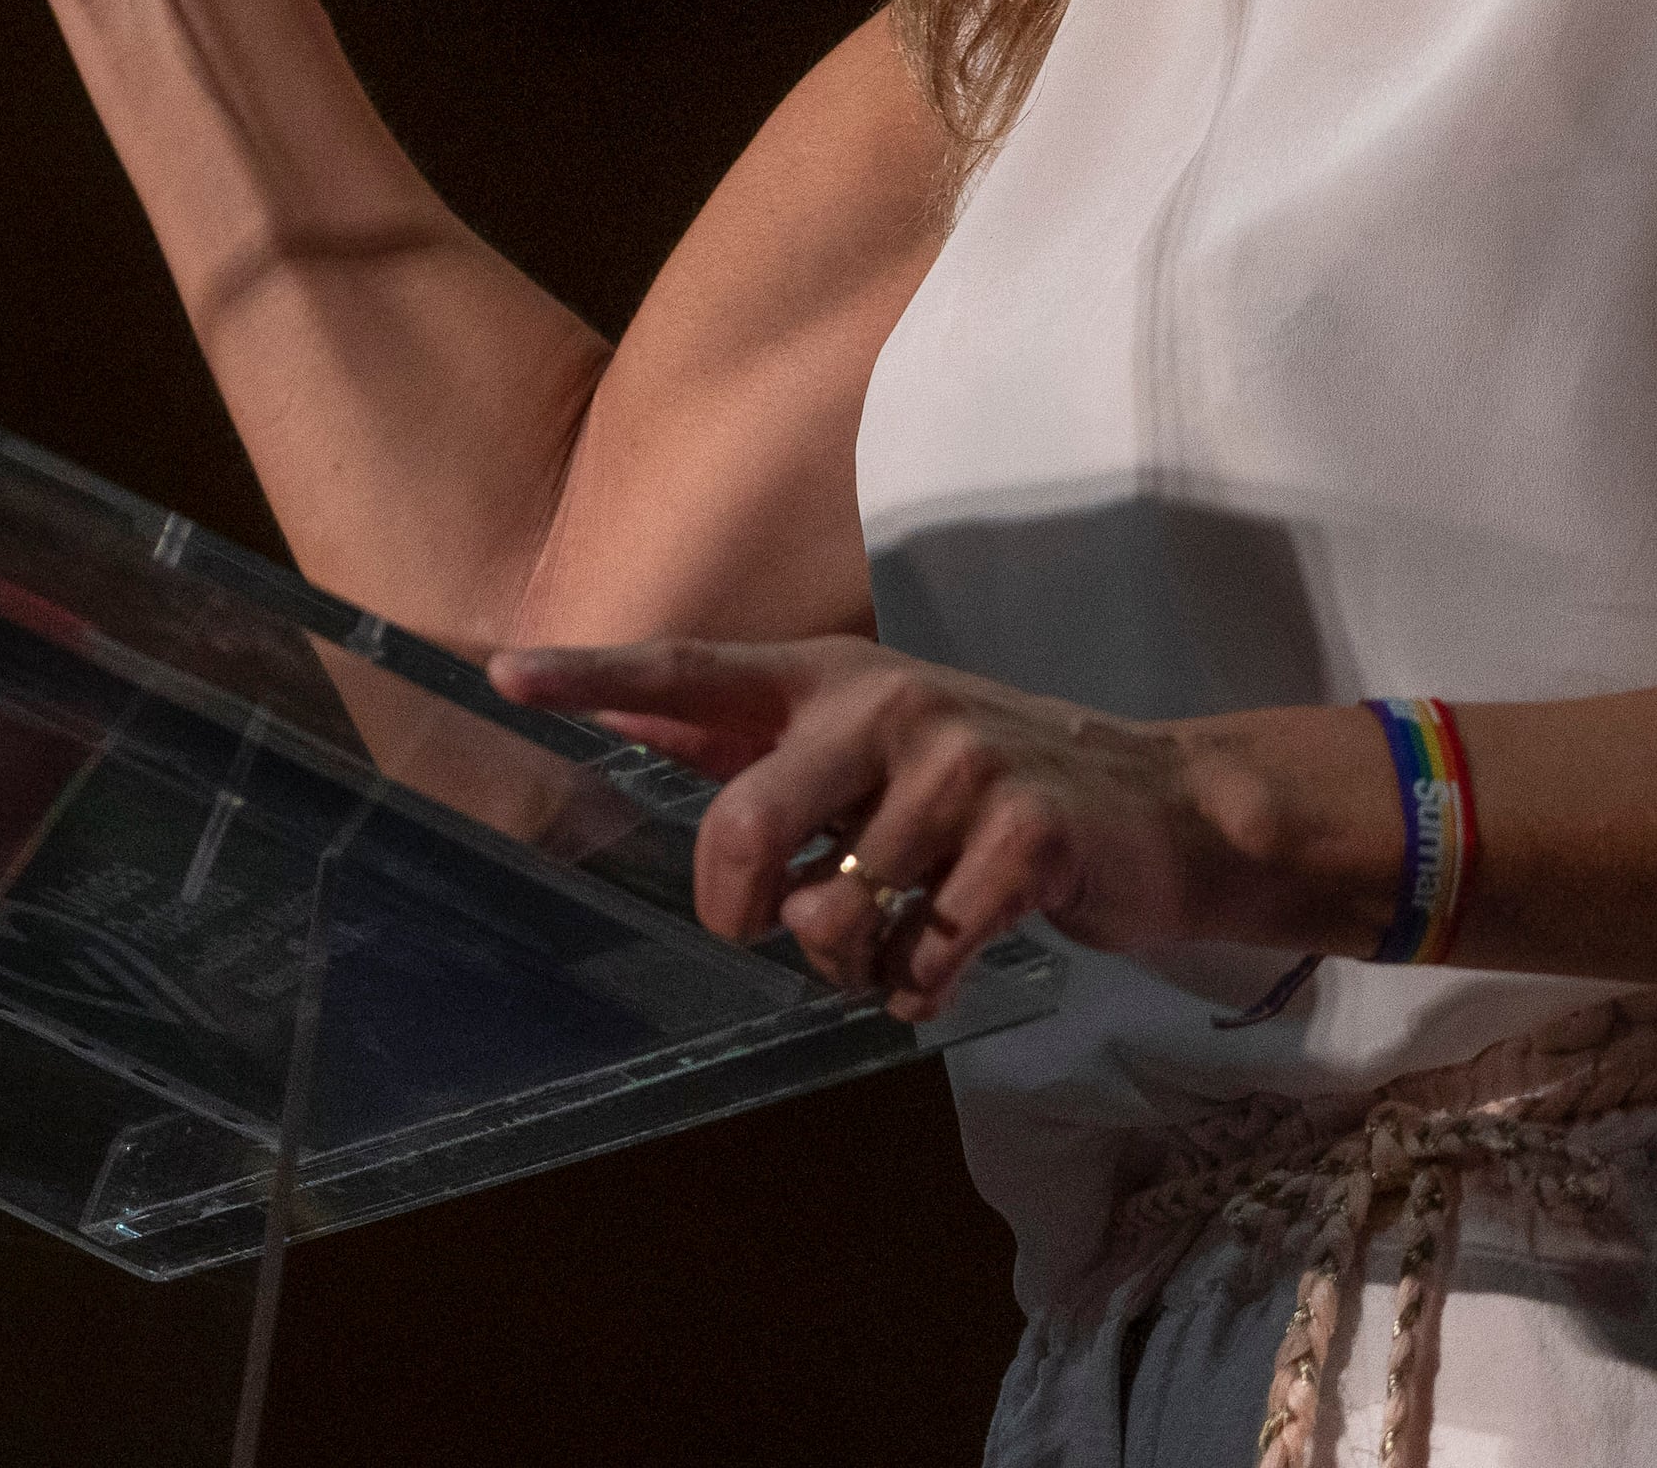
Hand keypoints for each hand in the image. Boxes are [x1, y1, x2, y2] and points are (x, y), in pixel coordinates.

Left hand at [492, 635, 1257, 1019]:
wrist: (1153, 804)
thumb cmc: (980, 780)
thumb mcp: (866, 741)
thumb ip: (759, 742)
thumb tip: (640, 719)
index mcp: (828, 679)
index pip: (690, 671)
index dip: (595, 676)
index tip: (503, 673)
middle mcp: (885, 704)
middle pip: (747, 828)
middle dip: (738, 907)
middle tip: (760, 928)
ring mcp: (961, 763)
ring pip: (837, 911)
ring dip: (854, 962)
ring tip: (895, 940)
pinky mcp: (1026, 834)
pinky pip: (925, 951)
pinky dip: (922, 985)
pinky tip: (946, 963)